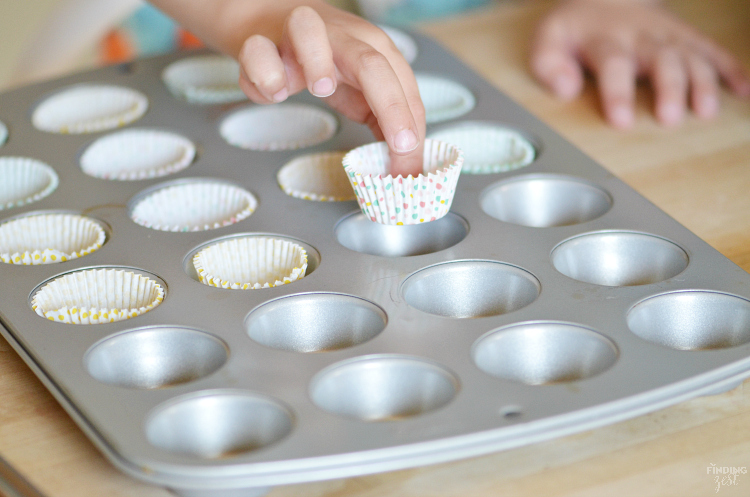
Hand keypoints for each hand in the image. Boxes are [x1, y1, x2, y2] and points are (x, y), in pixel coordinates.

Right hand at [237, 2, 424, 176]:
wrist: (270, 26)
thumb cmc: (327, 62)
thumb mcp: (364, 91)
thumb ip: (384, 123)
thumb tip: (405, 166)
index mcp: (372, 48)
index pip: (402, 83)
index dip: (410, 121)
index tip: (412, 160)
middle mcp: (340, 36)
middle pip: (371, 62)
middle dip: (391, 105)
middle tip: (399, 144)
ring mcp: (297, 35)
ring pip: (309, 30)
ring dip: (318, 60)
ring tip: (321, 89)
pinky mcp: (259, 43)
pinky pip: (258, 51)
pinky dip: (265, 74)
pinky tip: (274, 94)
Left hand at [530, 0, 749, 127]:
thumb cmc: (577, 27)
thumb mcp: (549, 39)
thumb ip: (548, 65)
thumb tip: (564, 90)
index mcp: (606, 39)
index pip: (613, 64)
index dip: (617, 92)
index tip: (621, 121)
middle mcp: (642, 36)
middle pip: (661, 59)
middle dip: (668, 88)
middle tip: (670, 118)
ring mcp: (669, 36)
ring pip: (691, 56)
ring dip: (702, 83)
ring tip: (706, 112)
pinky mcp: (688, 38)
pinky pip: (713, 50)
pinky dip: (731, 69)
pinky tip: (743, 90)